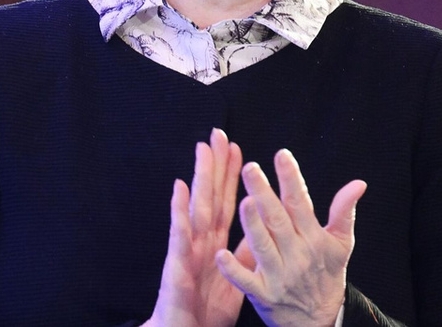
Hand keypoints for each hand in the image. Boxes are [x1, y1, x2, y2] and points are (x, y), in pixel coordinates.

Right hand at [145, 128, 248, 326]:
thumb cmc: (207, 307)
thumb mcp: (237, 277)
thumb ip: (247, 250)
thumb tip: (264, 227)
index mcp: (216, 242)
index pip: (226, 201)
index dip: (232, 176)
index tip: (238, 148)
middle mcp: (201, 239)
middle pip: (210, 195)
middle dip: (215, 165)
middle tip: (219, 134)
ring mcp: (188, 248)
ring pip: (196, 207)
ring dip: (199, 177)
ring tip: (202, 151)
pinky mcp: (177, 263)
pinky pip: (180, 234)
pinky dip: (179, 210)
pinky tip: (179, 188)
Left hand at [214, 149, 366, 326]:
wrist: (321, 322)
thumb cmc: (327, 276)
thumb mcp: (341, 244)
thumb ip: (344, 211)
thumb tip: (359, 183)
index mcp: (313, 239)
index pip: (301, 203)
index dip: (291, 178)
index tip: (281, 155)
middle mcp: (296, 255)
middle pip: (278, 220)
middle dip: (265, 193)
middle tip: (250, 169)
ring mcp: (279, 276)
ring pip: (263, 246)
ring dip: (252, 225)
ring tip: (244, 201)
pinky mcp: (263, 295)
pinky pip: (246, 282)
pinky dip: (233, 269)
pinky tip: (220, 254)